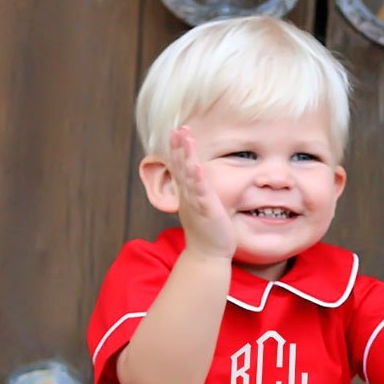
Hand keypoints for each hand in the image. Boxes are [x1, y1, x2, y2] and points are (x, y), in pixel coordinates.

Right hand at [169, 127, 234, 260]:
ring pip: (189, 175)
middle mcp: (188, 196)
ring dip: (187, 156)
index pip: (180, 167)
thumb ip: (197, 193)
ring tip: (185, 137)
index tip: (178, 131)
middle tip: (176, 128)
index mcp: (187, 194)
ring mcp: (195, 202)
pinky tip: (197, 165)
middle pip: (181, 167)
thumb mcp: (199, 207)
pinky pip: (201, 192)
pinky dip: (198, 178)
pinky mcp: (206, 210)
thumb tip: (198, 181)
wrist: (207, 255)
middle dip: (178, 147)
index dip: (178, 149)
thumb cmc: (207, 232)